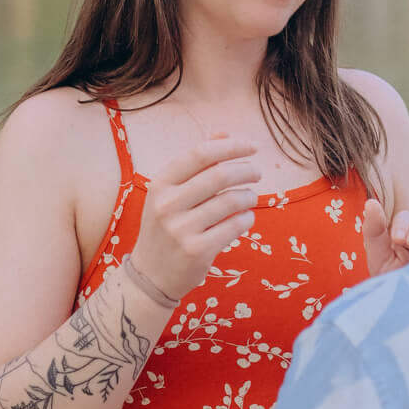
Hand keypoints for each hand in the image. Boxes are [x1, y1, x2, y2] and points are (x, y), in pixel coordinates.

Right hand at [129, 134, 260, 300]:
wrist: (150, 275)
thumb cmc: (165, 227)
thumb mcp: (170, 193)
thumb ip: (196, 164)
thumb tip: (224, 133)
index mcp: (160, 184)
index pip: (200, 154)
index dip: (231, 146)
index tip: (252, 146)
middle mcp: (167, 204)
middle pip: (219, 175)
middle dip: (246, 169)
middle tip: (257, 172)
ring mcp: (181, 229)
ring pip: (231, 201)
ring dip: (249, 196)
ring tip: (251, 197)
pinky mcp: (197, 251)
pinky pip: (234, 226)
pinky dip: (247, 218)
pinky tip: (246, 217)